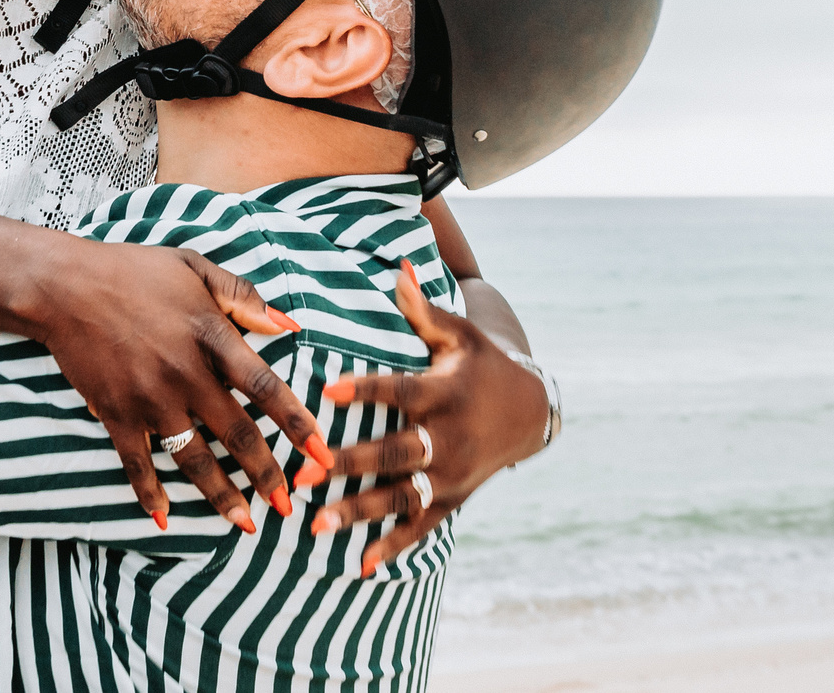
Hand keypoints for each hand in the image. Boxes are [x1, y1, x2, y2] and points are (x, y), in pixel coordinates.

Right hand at [35, 242, 334, 532]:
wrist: (64, 286)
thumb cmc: (132, 270)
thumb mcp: (194, 268)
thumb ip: (243, 297)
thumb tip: (289, 326)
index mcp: (209, 334)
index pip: (264, 386)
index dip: (297, 423)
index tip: (322, 454)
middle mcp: (184, 372)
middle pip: (236, 433)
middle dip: (267, 475)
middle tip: (288, 506)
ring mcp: (149, 397)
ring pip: (194, 458)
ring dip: (221, 495)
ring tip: (245, 524)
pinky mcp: (115, 412)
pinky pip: (136, 463)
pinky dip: (149, 493)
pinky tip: (165, 518)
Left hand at [294, 265, 548, 573]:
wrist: (529, 411)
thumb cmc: (480, 363)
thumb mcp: (458, 333)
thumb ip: (421, 308)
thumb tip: (397, 267)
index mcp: (443, 392)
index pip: (400, 391)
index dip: (366, 391)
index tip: (327, 391)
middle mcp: (448, 437)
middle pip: (395, 453)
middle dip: (349, 466)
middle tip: (305, 476)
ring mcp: (451, 474)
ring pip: (402, 497)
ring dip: (360, 512)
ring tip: (317, 525)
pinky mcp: (453, 498)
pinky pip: (421, 527)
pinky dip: (393, 547)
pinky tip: (360, 566)